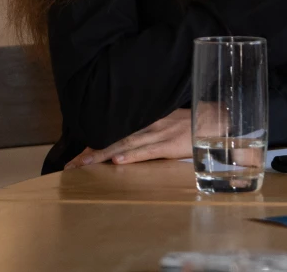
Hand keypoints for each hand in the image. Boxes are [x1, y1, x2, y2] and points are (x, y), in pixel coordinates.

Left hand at [65, 109, 191, 168]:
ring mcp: (158, 135)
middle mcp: (148, 126)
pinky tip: (117, 161)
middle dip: (91, 152)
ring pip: (124, 145)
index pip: (115, 132)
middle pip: (114, 139)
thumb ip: (151, 129)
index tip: (77, 155)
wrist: (216, 121)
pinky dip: (132, 156)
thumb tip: (132, 144)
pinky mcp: (169, 145)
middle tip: (71, 165)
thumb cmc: (193, 123)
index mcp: (147, 121)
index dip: (95, 143)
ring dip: (102, 155)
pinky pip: (147, 151)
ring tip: (82, 165)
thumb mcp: (169, 121)